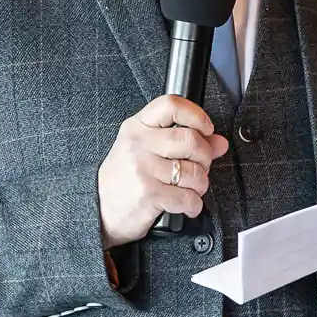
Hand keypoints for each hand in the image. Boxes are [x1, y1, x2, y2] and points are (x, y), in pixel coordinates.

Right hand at [97, 96, 231, 248]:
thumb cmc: (122, 180)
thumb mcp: (145, 152)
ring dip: (200, 184)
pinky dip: (193, 205)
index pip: (171, 105)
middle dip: (205, 157)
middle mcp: (139, 144)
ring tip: (191, 188)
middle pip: (191, 139)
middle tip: (200, 166)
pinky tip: (185, 205)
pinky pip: (187, 197)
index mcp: (137, 127)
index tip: (206, 129)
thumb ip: (182, 142)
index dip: (196, 115)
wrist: (98, 210)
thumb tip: (219, 142)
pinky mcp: (148, 194)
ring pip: (194, 172)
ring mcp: (142, 169)